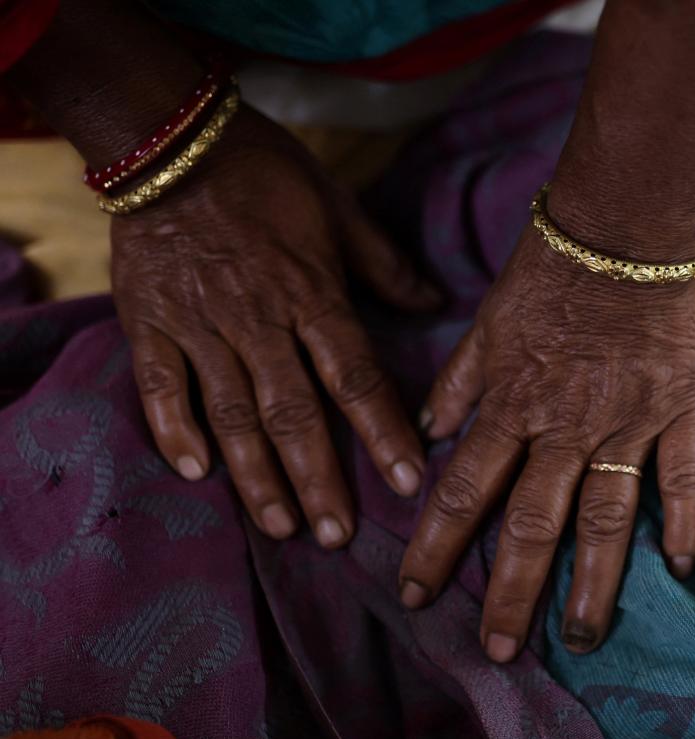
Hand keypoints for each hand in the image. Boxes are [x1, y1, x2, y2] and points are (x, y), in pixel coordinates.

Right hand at [111, 107, 440, 546]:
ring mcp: (201, 326)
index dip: (383, 432)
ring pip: (233, 412)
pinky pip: (162, 387)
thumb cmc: (264, 173)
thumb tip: (435, 303)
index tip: (408, 482)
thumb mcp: (338, 209)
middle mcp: (260, 321)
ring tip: (281, 525)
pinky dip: (176, 430)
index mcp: (311, 295)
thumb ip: (385, 265)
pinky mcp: (151, 324)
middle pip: (295, 412)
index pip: (355, 376)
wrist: (170, 139)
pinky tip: (196, 475)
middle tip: (338, 534)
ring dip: (257, 474)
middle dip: (319, 478)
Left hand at [398, 228, 694, 661]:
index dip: (437, 549)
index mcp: (511, 403)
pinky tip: (681, 568)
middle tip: (496, 651)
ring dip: (591, 584)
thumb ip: (458, 380)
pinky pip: (684, 477)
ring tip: (579, 637)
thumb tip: (425, 431)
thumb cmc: (553, 265)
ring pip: (606, 518)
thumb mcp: (488, 318)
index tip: (416, 597)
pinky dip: (684, 522)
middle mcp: (564, 425)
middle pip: (532, 524)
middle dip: (510, 594)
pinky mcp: (683, 408)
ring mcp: (628, 421)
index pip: (463, 491)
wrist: (630, 222)